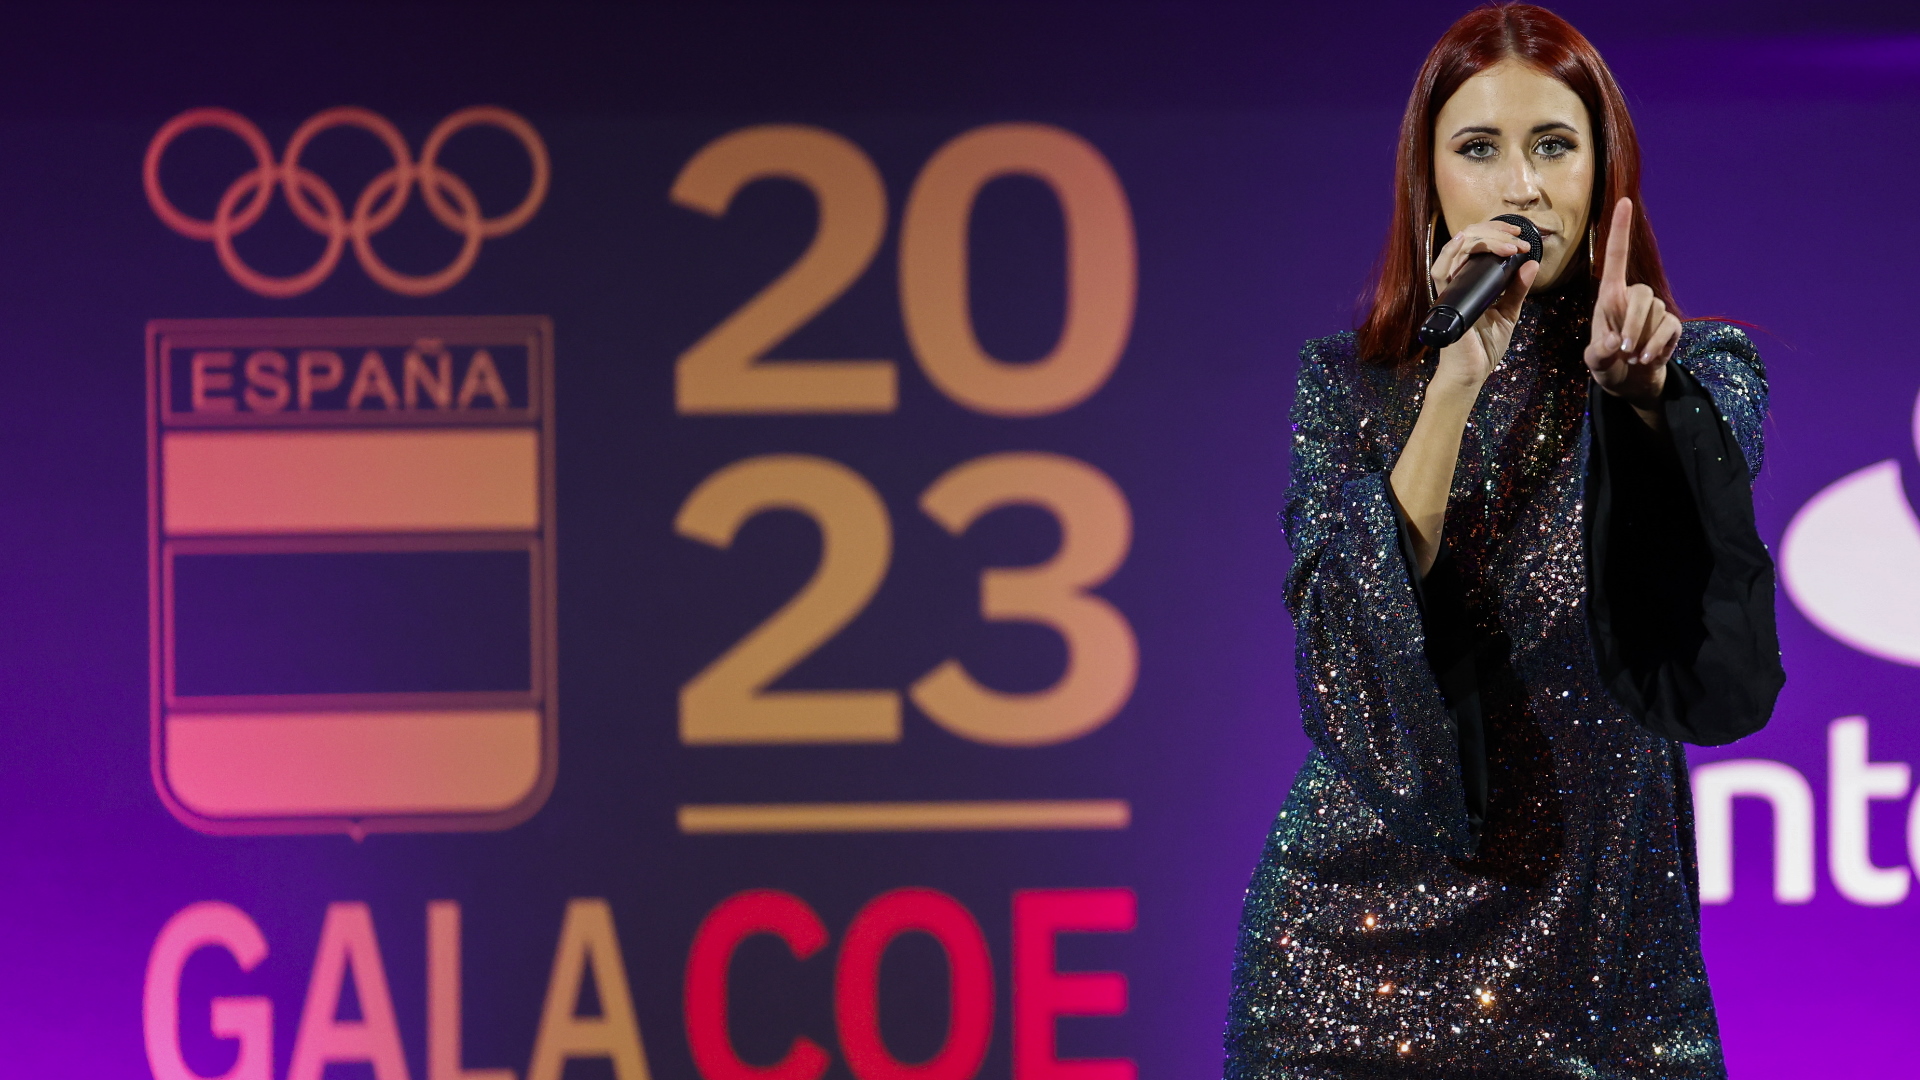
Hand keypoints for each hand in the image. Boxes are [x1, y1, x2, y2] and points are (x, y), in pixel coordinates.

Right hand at [1429, 217, 1540, 390]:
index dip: (1496, 233)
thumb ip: (1517, 288)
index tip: (1520, 235)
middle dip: (1494, 231)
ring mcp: (1450, 290)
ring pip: (1457, 249)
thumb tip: (1532, 263)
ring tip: (1509, 242)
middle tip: (1518, 235)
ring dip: (1483, 238)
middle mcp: (1457, 281)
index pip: (1477, 245)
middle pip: (1468, 241)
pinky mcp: (1445, 301)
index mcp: (1470, 281)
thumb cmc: (1485, 347)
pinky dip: (1450, 252)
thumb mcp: (1508, 312)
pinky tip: (1463, 239)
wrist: (1472, 372)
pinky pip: (1440, 272)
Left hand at [1584, 197, 1677, 410]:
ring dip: (1641, 340)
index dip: (1620, 229)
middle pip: (1641, 296)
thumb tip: (1615, 342)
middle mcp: (1633, 296)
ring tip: (1631, 357)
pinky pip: (1668, 330)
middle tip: (1622, 350)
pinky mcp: (1672, 325)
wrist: (1628, 380)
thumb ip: (1600, 351)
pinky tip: (1646, 359)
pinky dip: (1656, 347)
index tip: (1624, 201)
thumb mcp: (1595, 359)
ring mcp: (1655, 309)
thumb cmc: (1606, 362)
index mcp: (1610, 295)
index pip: (1616, 256)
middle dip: (1631, 325)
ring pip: (1654, 315)